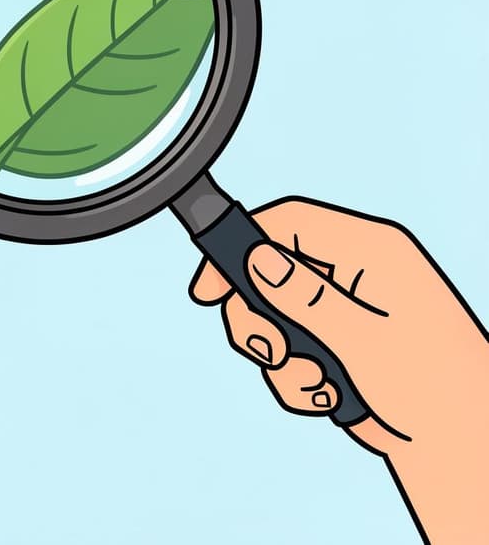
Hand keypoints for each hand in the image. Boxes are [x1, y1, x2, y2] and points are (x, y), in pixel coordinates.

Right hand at [190, 198, 487, 542]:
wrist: (461, 450)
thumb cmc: (438, 390)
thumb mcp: (363, 339)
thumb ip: (304, 297)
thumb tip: (257, 259)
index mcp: (370, 251)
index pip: (289, 223)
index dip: (241, 247)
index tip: (210, 288)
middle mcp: (353, 272)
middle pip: (269, 271)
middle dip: (260, 318)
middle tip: (271, 352)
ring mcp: (342, 308)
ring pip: (273, 315)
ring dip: (282, 359)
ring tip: (316, 383)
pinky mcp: (335, 341)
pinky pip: (288, 349)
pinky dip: (296, 378)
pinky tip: (328, 396)